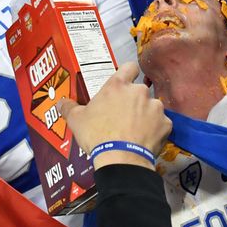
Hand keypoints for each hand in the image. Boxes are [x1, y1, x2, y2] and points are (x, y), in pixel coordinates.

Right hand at [56, 63, 170, 164]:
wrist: (121, 159)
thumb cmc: (97, 135)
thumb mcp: (76, 120)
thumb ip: (69, 108)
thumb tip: (61, 103)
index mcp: (118, 86)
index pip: (129, 67)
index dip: (128, 73)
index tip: (124, 83)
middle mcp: (139, 92)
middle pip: (140, 90)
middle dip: (134, 101)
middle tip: (124, 116)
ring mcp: (155, 107)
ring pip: (152, 107)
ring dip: (146, 115)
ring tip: (135, 131)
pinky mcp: (166, 124)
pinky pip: (161, 124)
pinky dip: (155, 130)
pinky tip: (145, 140)